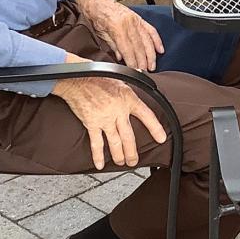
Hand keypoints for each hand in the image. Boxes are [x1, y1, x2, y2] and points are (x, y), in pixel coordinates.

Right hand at [54, 54, 166, 168]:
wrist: (77, 78)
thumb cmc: (98, 75)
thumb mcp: (120, 75)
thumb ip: (133, 79)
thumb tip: (141, 74)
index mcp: (128, 98)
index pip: (146, 115)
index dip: (155, 128)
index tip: (161, 138)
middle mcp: (119, 110)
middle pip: (129, 136)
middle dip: (132, 152)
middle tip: (134, 161)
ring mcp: (105, 118)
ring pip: (115, 142)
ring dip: (119, 155)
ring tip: (122, 163)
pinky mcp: (92, 123)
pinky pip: (96, 142)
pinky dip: (98, 155)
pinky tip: (100, 164)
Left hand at [75, 0, 163, 70]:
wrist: (97, 0)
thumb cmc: (96, 14)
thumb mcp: (101, 33)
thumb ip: (113, 46)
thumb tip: (121, 58)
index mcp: (117, 27)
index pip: (128, 49)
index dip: (132, 62)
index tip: (135, 71)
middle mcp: (129, 23)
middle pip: (139, 46)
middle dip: (143, 61)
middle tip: (145, 72)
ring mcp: (136, 20)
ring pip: (147, 40)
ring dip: (151, 55)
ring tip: (152, 66)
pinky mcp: (139, 18)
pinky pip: (151, 30)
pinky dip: (157, 41)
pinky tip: (160, 50)